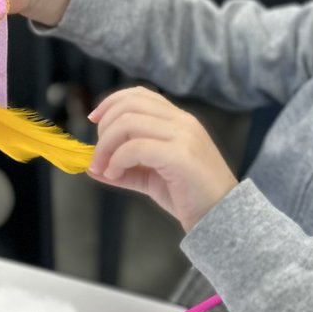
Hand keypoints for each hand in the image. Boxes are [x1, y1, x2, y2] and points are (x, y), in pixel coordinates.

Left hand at [87, 87, 237, 231]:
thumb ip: (124, 168)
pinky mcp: (181, 156)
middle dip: (104, 128)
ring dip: (106, 146)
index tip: (93, 120)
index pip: (140, 94)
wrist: (221, 217)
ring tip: (104, 168)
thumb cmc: (189, 197)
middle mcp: (182, 122)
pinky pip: (136, 148)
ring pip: (129, 122)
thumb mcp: (151, 178)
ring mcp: (184, 136)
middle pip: (130, 105)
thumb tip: (91, 167)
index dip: (111, 102)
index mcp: (179, 121)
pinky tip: (115, 175)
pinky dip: (117, 160)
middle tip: (97, 157)